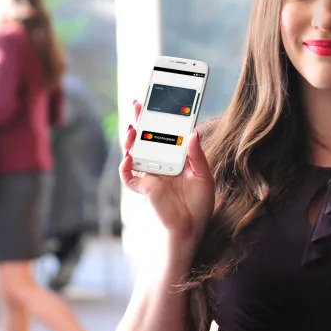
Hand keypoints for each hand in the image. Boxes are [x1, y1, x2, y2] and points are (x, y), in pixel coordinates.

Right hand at [120, 100, 214, 245]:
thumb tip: (193, 132)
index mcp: (175, 159)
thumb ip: (196, 155)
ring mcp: (150, 175)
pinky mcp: (143, 188)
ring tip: (133, 128)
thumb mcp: (204, 176)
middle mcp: (160, 164)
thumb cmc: (199, 204)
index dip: (160, 119)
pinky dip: (126, 167)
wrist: (191, 229)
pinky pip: (129, 176)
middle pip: (146, 138)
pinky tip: (130, 157)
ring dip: (131, 140)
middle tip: (138, 104)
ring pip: (134, 152)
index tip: (159, 102)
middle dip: (140, 121)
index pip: (165, 134)